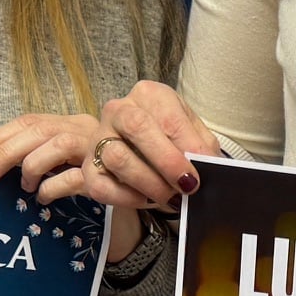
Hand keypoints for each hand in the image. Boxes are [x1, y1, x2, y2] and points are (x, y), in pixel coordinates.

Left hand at [0, 113, 139, 257]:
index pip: (30, 121)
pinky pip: (78, 177)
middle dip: (6, 151)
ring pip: (60, 144)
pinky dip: (55, 187)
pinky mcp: (112, 173)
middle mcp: (86, 130)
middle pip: (40, 130)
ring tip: (23, 186)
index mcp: (72, 123)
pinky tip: (44, 198)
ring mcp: (101, 149)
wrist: (150, 188)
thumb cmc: (101, 176)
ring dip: (33, 165)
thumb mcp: (70, 160)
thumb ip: (43, 154)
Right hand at [60, 81, 219, 210]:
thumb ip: (201, 147)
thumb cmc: (172, 140)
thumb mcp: (193, 135)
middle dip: (166, 161)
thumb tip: (207, 166)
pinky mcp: (88, 169)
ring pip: (117, 157)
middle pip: (136, 127)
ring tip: (172, 197)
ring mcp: (98, 139)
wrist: (142, 152)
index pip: (168, 116)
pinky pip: (102, 186)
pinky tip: (148, 201)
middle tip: (187, 185)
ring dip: (149, 183)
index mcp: (149, 95)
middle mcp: (118, 111)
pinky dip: (128, 198)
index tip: (202, 169)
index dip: (187, 145)